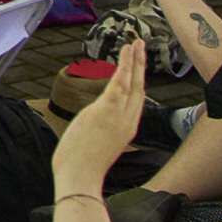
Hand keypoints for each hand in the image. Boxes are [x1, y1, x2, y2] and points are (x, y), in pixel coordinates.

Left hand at [54, 40, 150, 194]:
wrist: (80, 178)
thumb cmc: (82, 166)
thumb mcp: (96, 144)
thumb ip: (99, 129)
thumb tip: (90, 124)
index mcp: (126, 130)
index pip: (136, 101)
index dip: (139, 82)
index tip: (138, 69)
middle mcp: (128, 121)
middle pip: (139, 87)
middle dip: (141, 66)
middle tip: (141, 48)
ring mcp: (119, 115)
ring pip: (133, 81)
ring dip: (135, 60)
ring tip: (135, 43)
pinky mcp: (107, 110)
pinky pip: (120, 82)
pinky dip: (125, 64)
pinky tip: (127, 52)